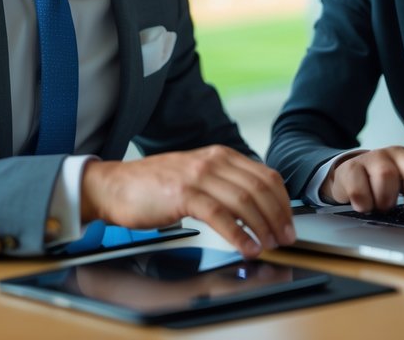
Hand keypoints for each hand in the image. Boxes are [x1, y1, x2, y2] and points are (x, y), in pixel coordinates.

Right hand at [79, 145, 295, 257]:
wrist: (114, 186)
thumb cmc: (153, 186)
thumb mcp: (196, 176)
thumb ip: (224, 184)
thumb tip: (255, 208)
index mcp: (219, 155)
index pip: (265, 175)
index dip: (282, 201)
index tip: (289, 222)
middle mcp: (212, 161)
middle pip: (260, 188)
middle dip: (278, 216)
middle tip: (285, 237)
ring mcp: (198, 176)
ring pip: (244, 201)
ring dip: (263, 227)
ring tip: (269, 245)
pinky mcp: (183, 195)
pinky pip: (221, 216)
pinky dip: (239, 234)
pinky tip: (247, 247)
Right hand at [320, 146, 403, 216]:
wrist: (347, 178)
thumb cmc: (378, 185)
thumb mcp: (400, 187)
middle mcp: (394, 154)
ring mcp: (372, 158)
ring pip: (386, 175)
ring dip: (386, 198)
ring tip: (381, 207)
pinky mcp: (351, 167)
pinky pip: (360, 187)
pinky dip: (364, 202)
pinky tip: (364, 206)